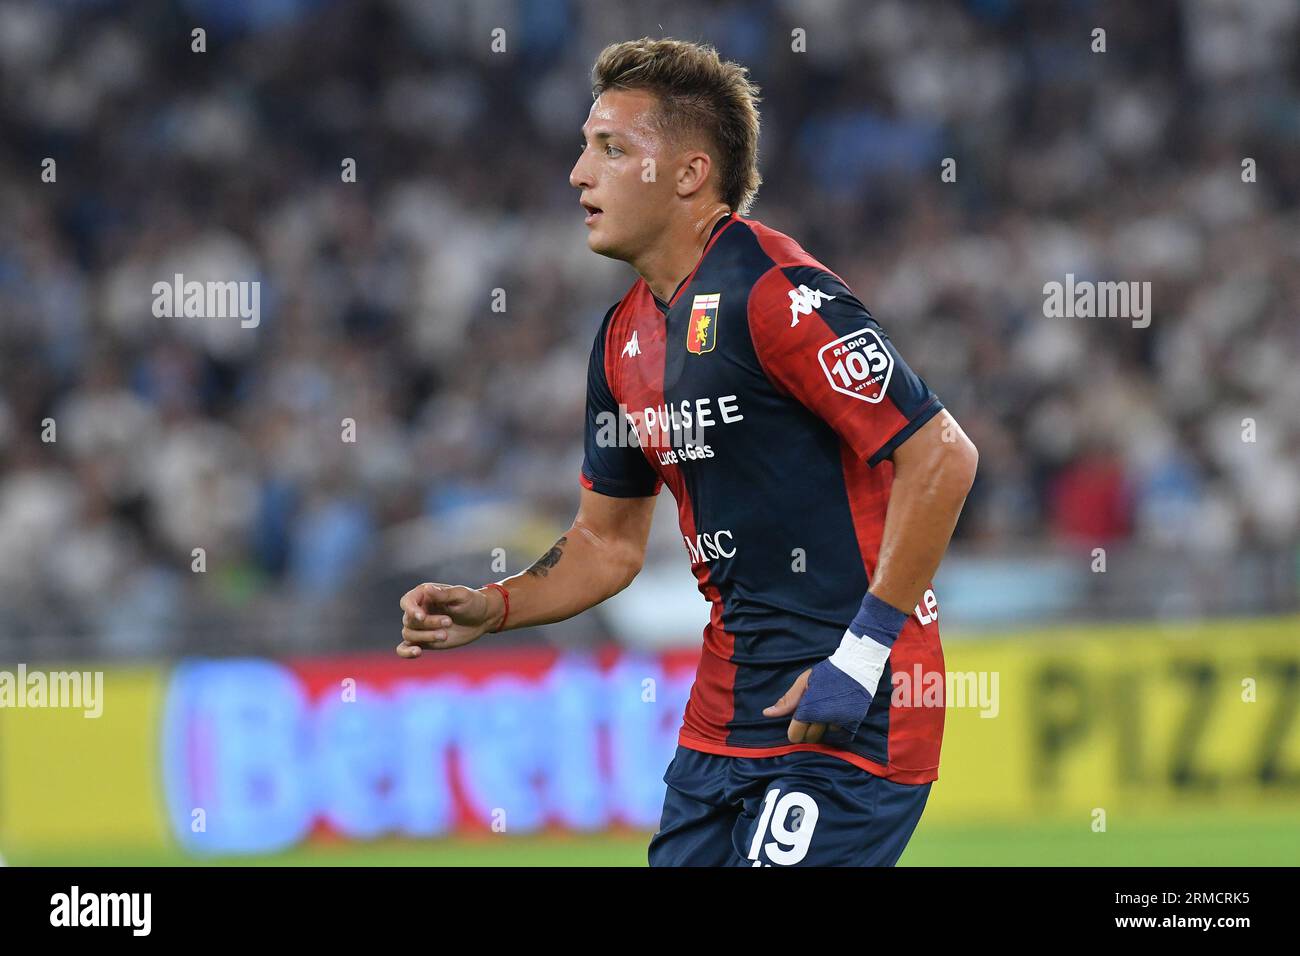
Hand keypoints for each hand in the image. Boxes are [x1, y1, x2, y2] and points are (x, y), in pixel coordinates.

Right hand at [396, 583, 501, 658]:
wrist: (482, 619)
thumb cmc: (472, 602)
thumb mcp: (461, 595)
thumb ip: (444, 594)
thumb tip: (427, 589)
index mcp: (424, 595)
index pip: (407, 602)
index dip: (411, 610)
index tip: (422, 617)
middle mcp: (419, 610)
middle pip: (410, 620)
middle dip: (428, 623)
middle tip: (449, 622)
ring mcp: (420, 627)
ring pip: (409, 634)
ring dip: (426, 636)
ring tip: (445, 635)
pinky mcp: (424, 641)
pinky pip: (404, 648)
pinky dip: (406, 652)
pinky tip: (417, 652)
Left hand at [763, 655, 878, 743]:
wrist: (856, 667)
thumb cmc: (826, 673)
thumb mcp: (804, 682)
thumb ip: (787, 701)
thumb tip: (767, 713)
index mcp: (808, 709)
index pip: (795, 735)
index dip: (795, 732)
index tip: (797, 725)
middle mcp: (823, 719)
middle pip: (810, 738)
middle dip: (808, 731)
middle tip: (812, 717)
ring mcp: (839, 722)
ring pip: (826, 736)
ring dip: (823, 728)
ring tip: (826, 712)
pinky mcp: (853, 723)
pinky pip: (840, 734)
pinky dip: (837, 727)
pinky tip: (837, 715)